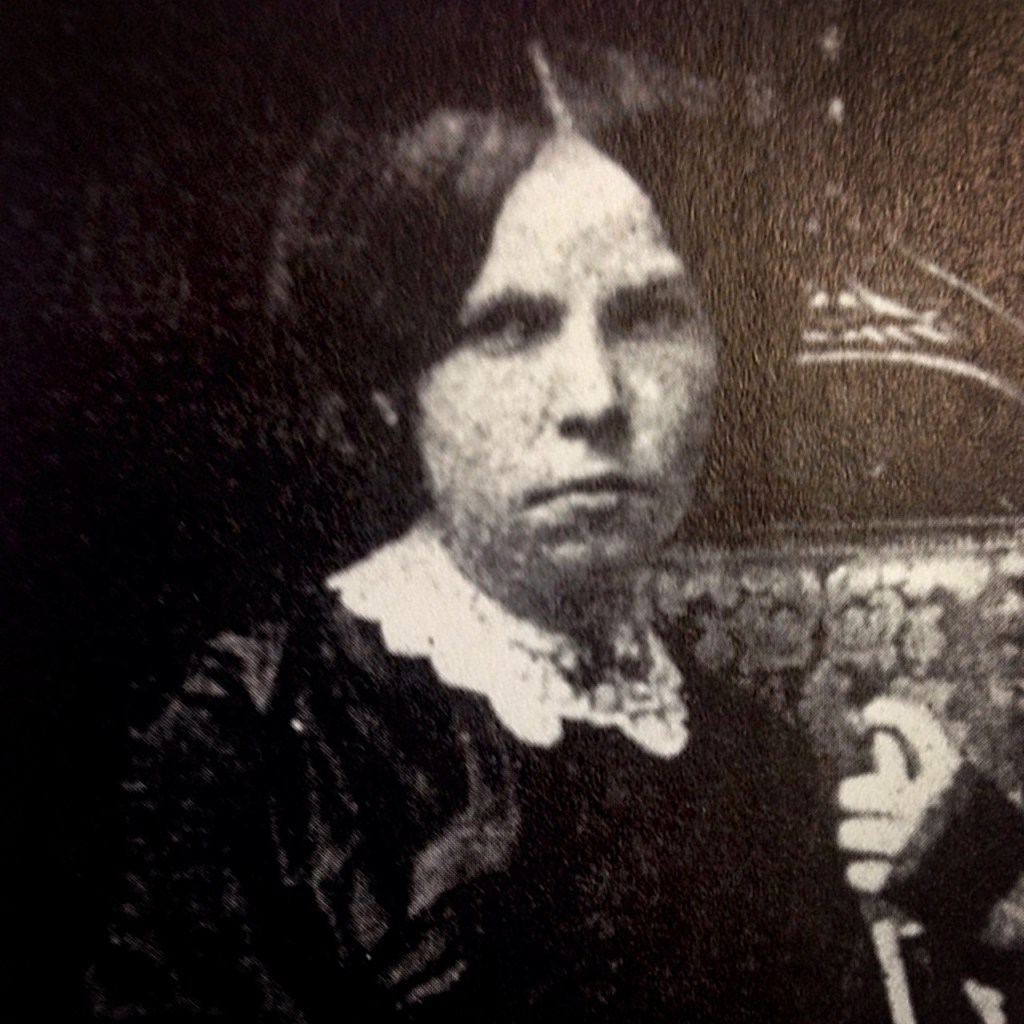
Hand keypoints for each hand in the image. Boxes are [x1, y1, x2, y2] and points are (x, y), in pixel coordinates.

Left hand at [837, 696, 962, 894]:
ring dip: (858, 842)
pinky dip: (866, 877)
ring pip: (848, 836)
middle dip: (854, 802)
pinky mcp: (903, 883)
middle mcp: (930, 805)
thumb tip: (878, 737)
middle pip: (849, 793)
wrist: (1019, 898)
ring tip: (873, 844)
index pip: (915, 724)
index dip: (889, 711)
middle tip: (863, 810)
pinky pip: (855, 874)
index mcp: (951, 781)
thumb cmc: (975, 835)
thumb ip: (911, 767)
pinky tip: (882, 875)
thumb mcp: (956, 799)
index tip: (871, 714)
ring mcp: (914, 845)